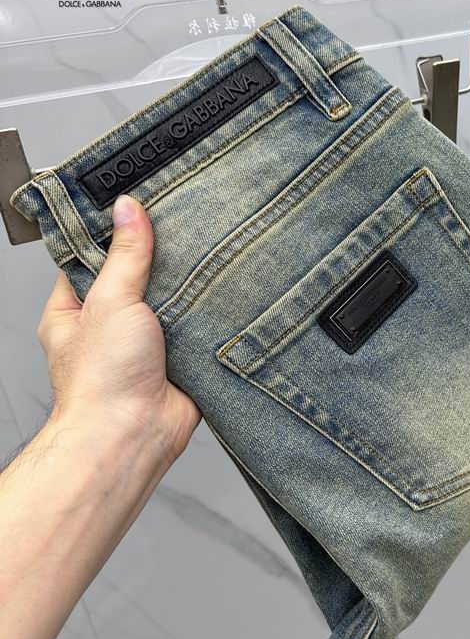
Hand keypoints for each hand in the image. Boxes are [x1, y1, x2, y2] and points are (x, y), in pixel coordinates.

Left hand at [37, 194, 199, 465]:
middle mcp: (110, 327)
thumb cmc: (102, 379)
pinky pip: (197, 329)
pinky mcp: (181, 359)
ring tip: (210, 252)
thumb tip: (128, 210)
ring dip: (189, 288)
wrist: (136, 432)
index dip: (113, 233)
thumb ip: (125, 255)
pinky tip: (225, 292)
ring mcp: (147, 344)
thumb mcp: (109, 300)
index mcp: (75, 311)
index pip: (92, 259)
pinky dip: (209, 315)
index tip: (138, 206)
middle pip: (138, 278)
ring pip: (171, 302)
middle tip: (183, 226)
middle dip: (160, 260)